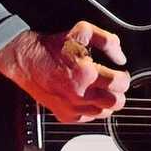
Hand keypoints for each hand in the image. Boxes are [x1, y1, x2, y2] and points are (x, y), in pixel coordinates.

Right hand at [0, 21, 129, 122]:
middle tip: (113, 83)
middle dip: (119, 92)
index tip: (120, 73)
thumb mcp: (82, 32)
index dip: (124, 77)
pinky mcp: (64, 115)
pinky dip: (92, 110)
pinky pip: (88, 119)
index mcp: (86, 73)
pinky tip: (87, 97)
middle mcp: (80, 94)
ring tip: (101, 90)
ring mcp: (72, 107)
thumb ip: (107, 41)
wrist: (27, 60)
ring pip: (104, 113)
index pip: (120, 84)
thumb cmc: (53, 47)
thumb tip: (121, 57)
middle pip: (116, 103)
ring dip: (106, 102)